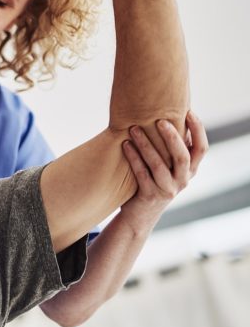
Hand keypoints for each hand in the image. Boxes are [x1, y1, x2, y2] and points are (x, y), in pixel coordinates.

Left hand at [118, 111, 208, 232]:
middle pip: (183, 156)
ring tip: (133, 129)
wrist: (140, 214)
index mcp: (190, 170)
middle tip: (159, 120)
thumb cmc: (153, 180)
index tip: (189, 111)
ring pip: (159, 165)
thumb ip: (170, 147)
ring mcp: (168, 189)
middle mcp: (183, 180)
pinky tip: (125, 144)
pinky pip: (141, 174)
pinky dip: (133, 158)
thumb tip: (166, 114)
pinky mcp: (150, 195)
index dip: (198, 130)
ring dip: (146, 145)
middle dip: (172, 137)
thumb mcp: (167, 165)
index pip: (202, 149)